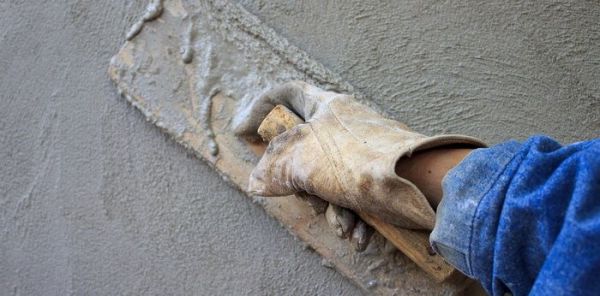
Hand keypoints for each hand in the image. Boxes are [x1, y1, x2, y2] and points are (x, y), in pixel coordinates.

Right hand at [234, 81, 482, 229]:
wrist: (425, 186)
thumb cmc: (359, 162)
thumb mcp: (303, 162)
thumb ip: (272, 169)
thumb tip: (257, 181)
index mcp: (325, 108)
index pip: (284, 94)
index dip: (258, 109)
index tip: (242, 132)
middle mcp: (343, 126)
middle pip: (302, 149)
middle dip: (300, 183)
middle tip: (308, 196)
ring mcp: (361, 152)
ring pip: (326, 180)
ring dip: (330, 209)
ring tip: (343, 225)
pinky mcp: (377, 177)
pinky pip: (351, 195)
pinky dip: (351, 216)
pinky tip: (359, 234)